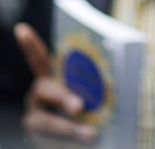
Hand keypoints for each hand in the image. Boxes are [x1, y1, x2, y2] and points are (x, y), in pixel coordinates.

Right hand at [14, 23, 96, 143]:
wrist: (85, 138)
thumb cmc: (93, 110)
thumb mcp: (96, 94)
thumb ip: (98, 84)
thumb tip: (119, 72)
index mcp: (53, 78)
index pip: (39, 60)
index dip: (31, 45)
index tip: (22, 29)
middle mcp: (39, 93)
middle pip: (45, 88)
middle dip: (63, 97)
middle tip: (80, 107)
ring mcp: (34, 113)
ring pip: (46, 118)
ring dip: (69, 126)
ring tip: (90, 134)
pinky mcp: (35, 132)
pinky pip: (50, 135)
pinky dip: (70, 138)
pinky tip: (87, 139)